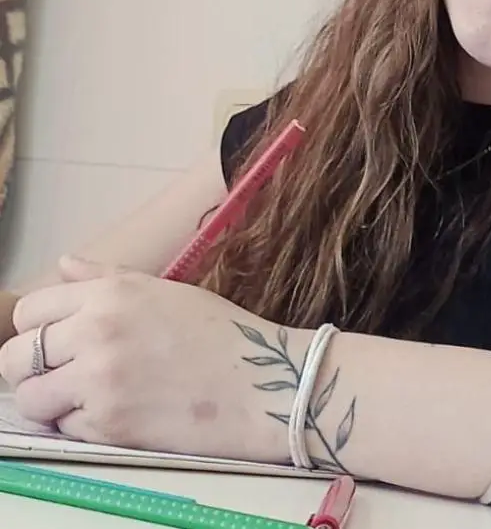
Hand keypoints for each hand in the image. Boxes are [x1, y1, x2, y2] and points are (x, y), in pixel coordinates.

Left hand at [0, 257, 299, 461]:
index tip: (55, 339)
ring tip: (86, 396)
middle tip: (63, 372)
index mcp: (112, 293)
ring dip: (51, 399)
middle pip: (15, 356)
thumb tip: (62, 264)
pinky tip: (118, 411)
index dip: (38, 327)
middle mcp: (97, 331)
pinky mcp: (108, 425)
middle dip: (30, 366)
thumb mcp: (164, 290)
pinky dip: (83, 425)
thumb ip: (106, 277)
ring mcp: (99, 380)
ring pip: (29, 397)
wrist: (262, 380)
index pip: (30, 310)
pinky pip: (65, 428)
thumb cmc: (221, 333)